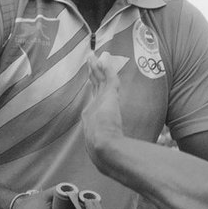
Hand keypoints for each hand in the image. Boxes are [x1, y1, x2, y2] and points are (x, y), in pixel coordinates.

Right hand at [81, 52, 124, 168]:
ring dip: (97, 66)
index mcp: (91, 116)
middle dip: (92, 71)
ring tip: (93, 55)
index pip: (93, 95)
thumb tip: (118, 154)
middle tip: (89, 58)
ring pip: (99, 79)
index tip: (92, 74)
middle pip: (93, 84)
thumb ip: (112, 146)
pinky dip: (107, 68)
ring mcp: (99, 100)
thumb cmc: (105, 151)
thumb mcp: (107, 146)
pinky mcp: (108, 96)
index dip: (93, 84)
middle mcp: (93, 106)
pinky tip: (106, 58)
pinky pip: (109, 77)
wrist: (103, 147)